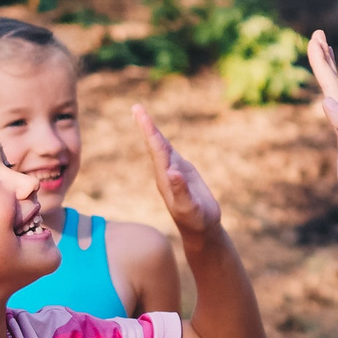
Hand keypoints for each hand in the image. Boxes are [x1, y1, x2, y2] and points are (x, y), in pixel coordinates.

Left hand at [135, 105, 221, 239]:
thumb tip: (172, 171)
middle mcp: (166, 172)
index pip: (156, 149)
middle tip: (136, 107)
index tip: (141, 115)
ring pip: (161, 148)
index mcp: (166, 178)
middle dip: (146, 126)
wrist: (201, 230)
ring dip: (152, 131)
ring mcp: (174, 172)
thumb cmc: (196, 221)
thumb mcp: (189, 207)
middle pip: (154, 145)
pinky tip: (158, 137)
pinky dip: (163, 142)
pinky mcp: (183, 174)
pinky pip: (170, 154)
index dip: (149, 131)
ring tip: (142, 116)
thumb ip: (181, 190)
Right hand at [307, 31, 337, 234]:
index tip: (316, 35)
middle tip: (318, 36)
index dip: (322, 61)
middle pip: (337, 85)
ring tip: (325, 61)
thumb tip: (327, 99)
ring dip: (330, 76)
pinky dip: (332, 99)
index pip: (333, 86)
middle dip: (326, 60)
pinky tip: (332, 104)